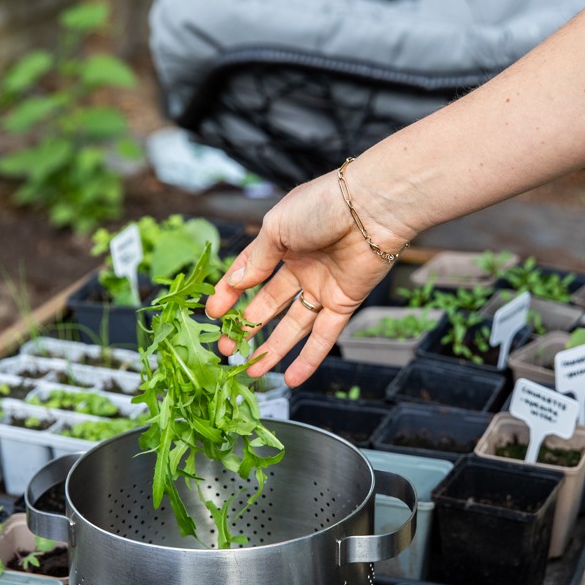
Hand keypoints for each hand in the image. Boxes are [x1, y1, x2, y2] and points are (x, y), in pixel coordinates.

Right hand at [205, 166, 413, 386]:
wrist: (371, 209)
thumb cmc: (322, 206)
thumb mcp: (277, 228)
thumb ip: (256, 260)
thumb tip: (236, 284)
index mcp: (282, 243)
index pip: (250, 273)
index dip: (230, 294)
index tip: (213, 315)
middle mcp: (302, 267)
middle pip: (269, 304)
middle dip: (247, 327)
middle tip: (227, 349)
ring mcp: (323, 287)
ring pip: (293, 325)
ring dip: (273, 349)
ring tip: (252, 371)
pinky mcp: (344, 303)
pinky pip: (324, 336)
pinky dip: (309, 358)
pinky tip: (292, 378)